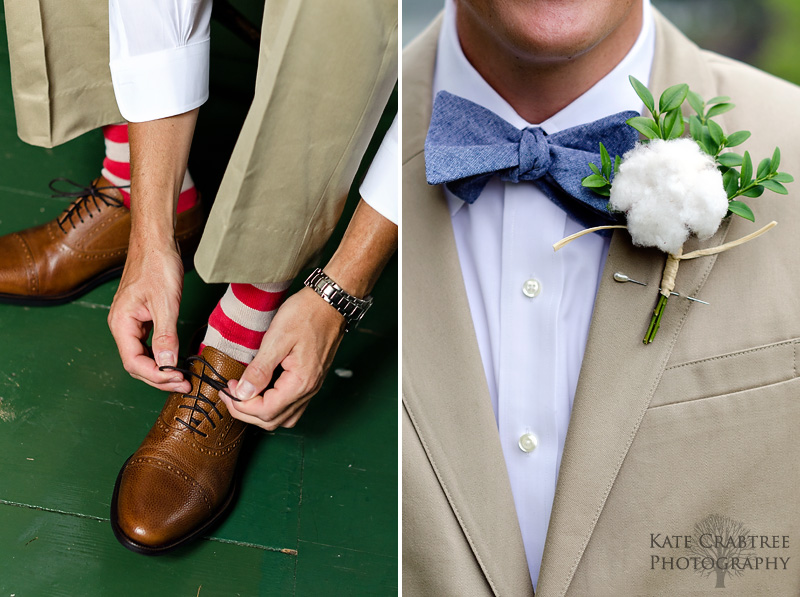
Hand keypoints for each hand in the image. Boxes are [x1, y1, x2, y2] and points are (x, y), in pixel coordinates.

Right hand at [108, 238, 190, 392]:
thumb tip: (167, 362)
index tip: (178, 379)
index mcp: (121, 323)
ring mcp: (131, 322)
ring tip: (182, 377)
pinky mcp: (141, 318)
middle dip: (160, 377)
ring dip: (161, 369)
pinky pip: (148, 344)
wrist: (156, 242)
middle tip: (184, 384)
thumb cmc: (157, 265)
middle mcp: (122, 325)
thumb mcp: (165, 302)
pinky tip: (175, 360)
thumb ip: (165, 334)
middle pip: (137, 364)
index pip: (134, 362)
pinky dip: (161, 355)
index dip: (156, 375)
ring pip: (143, 356)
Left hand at [219, 287, 345, 429]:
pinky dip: (273, 406)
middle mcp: (308, 390)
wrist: (330, 303)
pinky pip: (291, 406)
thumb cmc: (307, 314)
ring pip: (283, 417)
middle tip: (230, 394)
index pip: (266, 410)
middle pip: (273, 420)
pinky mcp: (311, 380)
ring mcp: (311, 387)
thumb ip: (259, 370)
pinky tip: (262, 392)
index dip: (241, 405)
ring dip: (260, 413)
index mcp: (300, 382)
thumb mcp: (278, 338)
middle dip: (246, 412)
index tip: (228, 389)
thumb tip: (242, 393)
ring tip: (243, 396)